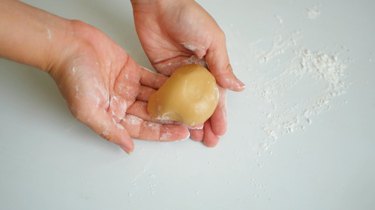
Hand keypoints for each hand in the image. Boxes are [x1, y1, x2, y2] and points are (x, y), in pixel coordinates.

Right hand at [49, 21, 188, 152]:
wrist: (69, 45)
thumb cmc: (73, 77)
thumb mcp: (88, 111)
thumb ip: (110, 130)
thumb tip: (127, 147)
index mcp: (112, 116)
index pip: (143, 129)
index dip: (162, 133)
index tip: (181, 134)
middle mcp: (122, 103)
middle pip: (152, 115)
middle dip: (171, 118)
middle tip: (192, 120)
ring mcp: (128, 87)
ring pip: (155, 97)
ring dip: (172, 101)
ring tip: (191, 104)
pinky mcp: (131, 70)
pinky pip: (152, 79)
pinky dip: (165, 83)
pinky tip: (181, 86)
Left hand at [131, 0, 244, 145]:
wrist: (159, 4)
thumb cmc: (188, 15)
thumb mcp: (213, 41)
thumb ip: (222, 66)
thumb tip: (238, 86)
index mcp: (211, 64)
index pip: (217, 94)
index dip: (219, 113)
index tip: (220, 130)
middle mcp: (195, 71)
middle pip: (201, 103)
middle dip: (206, 122)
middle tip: (208, 140)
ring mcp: (178, 73)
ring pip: (185, 102)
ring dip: (189, 119)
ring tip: (193, 137)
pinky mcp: (161, 72)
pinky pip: (167, 93)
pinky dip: (171, 107)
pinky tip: (174, 120)